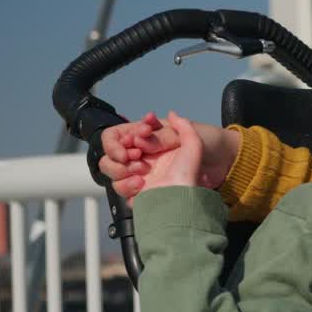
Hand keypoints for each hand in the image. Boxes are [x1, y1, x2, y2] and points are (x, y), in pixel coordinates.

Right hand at [99, 112, 239, 200]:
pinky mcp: (138, 194)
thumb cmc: (202, 165)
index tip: (136, 140)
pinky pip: (120, 190)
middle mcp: (140, 160)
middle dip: (119, 154)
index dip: (120, 139)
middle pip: (109, 155)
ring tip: (142, 173)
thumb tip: (152, 118)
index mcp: (148, 144)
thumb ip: (178, 125)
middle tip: (138, 156)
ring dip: (122, 170)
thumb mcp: (194, 141)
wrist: (202, 193)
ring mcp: (138, 177)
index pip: (116, 137)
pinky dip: (127, 187)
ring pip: (111, 172)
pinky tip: (142, 184)